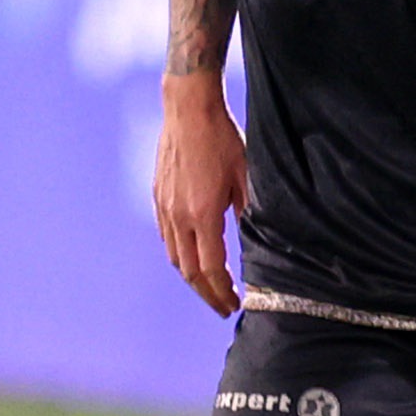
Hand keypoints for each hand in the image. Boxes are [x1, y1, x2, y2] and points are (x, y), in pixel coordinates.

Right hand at [154, 74, 247, 316]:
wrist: (188, 109)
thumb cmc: (222, 138)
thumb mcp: (246, 176)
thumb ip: (249, 212)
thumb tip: (256, 242)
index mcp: (203, 213)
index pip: (211, 268)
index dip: (222, 291)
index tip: (234, 303)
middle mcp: (179, 216)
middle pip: (189, 271)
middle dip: (207, 294)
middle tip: (224, 307)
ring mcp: (164, 207)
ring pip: (175, 257)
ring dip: (192, 278)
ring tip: (210, 287)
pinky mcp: (158, 197)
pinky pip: (167, 238)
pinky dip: (180, 256)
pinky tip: (193, 257)